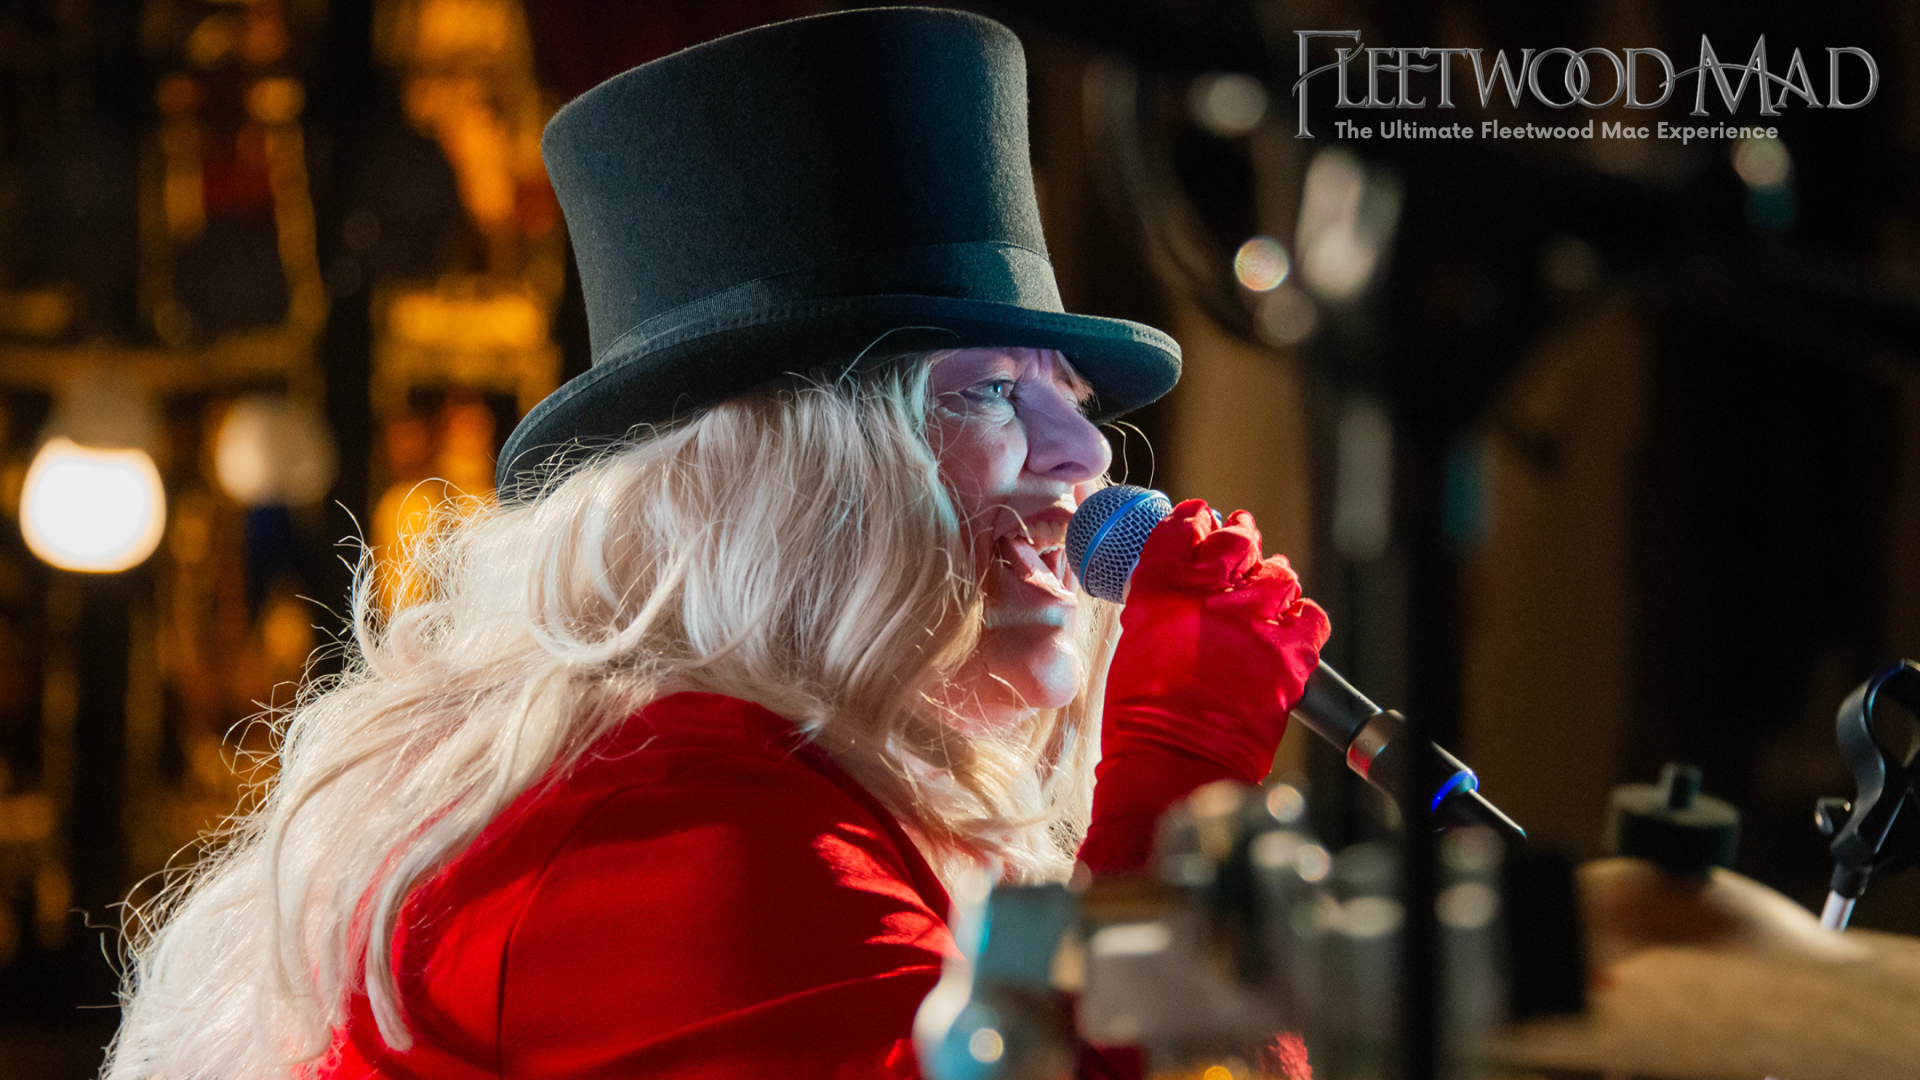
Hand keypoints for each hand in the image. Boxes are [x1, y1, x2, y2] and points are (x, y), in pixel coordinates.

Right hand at [1105, 499, 1327, 777]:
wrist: (1171, 763)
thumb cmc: (1140, 717)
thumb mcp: (1134, 642)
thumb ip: (1159, 604)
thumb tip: (1179, 591)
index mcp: (1161, 588)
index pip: (1181, 529)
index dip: (1193, 520)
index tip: (1199, 519)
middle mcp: (1209, 594)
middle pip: (1235, 540)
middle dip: (1239, 537)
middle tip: (1242, 539)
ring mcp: (1253, 621)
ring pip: (1277, 574)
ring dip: (1272, 577)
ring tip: (1268, 587)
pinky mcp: (1288, 654)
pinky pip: (1309, 616)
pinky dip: (1302, 617)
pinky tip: (1289, 624)